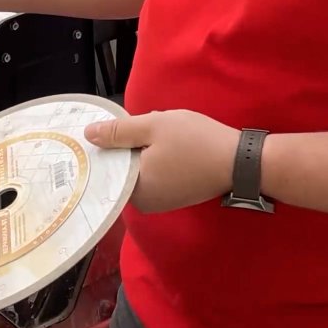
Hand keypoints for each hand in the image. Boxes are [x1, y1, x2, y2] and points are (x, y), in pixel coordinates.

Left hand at [85, 109, 238, 212]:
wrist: (240, 161)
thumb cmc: (196, 141)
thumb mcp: (154, 125)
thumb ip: (119, 132)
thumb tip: (87, 135)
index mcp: (134, 188)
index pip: (107, 166)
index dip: (108, 144)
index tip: (115, 127)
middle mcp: (144, 202)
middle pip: (123, 169)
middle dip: (130, 146)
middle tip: (143, 125)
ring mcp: (161, 202)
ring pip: (140, 171)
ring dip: (144, 152)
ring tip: (159, 132)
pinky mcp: (175, 198)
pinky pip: (155, 177)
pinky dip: (157, 161)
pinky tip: (170, 146)